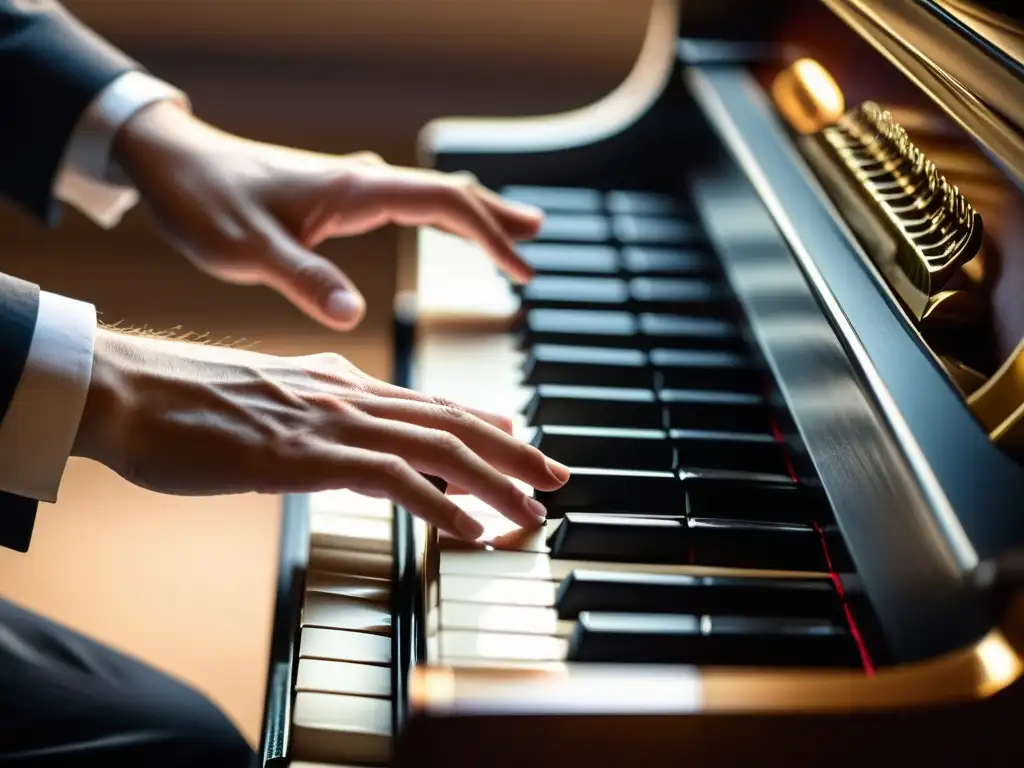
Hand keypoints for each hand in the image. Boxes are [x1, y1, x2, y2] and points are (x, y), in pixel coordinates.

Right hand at [72, 329, 568, 539]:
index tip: (520, 438)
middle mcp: (348, 395)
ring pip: (437, 445)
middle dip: (512, 451)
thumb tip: (352, 438)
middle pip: (451, 420)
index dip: (483, 420)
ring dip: (493, 480)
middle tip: (555, 475)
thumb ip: (319, 413)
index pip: (430, 401)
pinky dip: (439, 504)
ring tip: (532, 508)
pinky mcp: (306, 454)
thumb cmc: (188, 402)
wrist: (130, 390)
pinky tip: (468, 527)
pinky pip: (392, 478)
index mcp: (339, 382)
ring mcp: (330, 421)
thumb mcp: (270, 400)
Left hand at [113, 102, 542, 330]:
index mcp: (354, 191)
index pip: (443, 204)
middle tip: (537, 239)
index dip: (488, 236)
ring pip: (430, 194)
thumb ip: (304, 279)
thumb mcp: (249, 250)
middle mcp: (361, 182)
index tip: (521, 271)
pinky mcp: (337, 197)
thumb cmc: (206, 202)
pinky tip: (445, 228)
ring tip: (514, 231)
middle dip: (495, 217)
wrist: (171, 163)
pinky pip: (406, 202)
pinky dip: (440, 217)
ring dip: (474, 213)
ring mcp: (351, 186)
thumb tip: (355, 315)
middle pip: (449, 193)